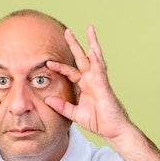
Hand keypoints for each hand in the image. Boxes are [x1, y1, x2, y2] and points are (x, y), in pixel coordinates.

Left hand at [45, 26, 129, 140]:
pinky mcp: (105, 87)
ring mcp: (99, 81)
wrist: (112, 130)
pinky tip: (93, 50)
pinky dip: (97, 60)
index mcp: (85, 86)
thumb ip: (62, 106)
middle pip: (82, 58)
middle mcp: (92, 80)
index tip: (48, 63)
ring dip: (92, 44)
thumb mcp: (74, 113)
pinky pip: (100, 71)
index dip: (59, 67)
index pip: (70, 72)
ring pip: (95, 58)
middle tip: (67, 31)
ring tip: (89, 30)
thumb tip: (47, 99)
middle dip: (75, 44)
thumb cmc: (97, 121)